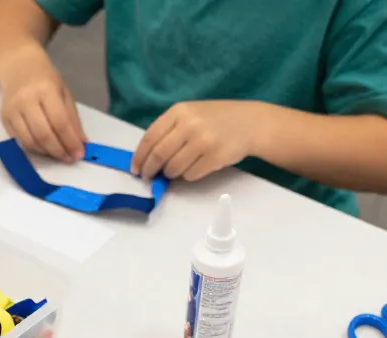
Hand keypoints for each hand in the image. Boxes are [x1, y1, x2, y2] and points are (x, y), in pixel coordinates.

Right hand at [0, 50, 85, 161]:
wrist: (17, 66)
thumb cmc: (44, 79)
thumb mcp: (64, 92)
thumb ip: (72, 118)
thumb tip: (81, 143)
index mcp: (45, 89)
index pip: (59, 122)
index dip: (70, 141)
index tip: (79, 153)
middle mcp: (25, 100)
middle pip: (43, 134)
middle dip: (58, 150)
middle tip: (69, 158)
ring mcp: (12, 110)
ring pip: (30, 141)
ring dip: (46, 152)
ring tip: (58, 154)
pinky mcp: (4, 119)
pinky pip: (20, 141)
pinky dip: (34, 148)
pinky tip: (44, 148)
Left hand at [132, 100, 269, 180]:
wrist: (251, 122)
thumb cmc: (216, 119)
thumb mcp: (191, 114)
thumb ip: (169, 130)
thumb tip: (146, 158)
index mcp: (180, 111)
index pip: (150, 137)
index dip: (139, 156)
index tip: (135, 168)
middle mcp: (190, 124)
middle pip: (158, 155)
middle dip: (150, 170)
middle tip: (148, 177)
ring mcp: (203, 141)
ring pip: (173, 168)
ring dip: (171, 173)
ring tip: (178, 168)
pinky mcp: (215, 157)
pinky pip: (190, 175)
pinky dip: (188, 175)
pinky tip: (196, 166)